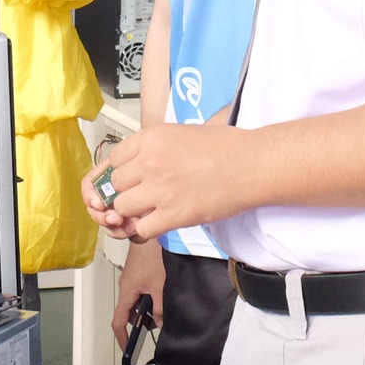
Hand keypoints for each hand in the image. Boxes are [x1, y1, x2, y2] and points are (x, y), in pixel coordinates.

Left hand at [80, 122, 251, 245]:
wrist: (250, 165)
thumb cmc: (226, 147)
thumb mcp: (181, 133)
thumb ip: (155, 146)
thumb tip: (138, 161)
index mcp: (150, 138)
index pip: (113, 159)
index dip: (119, 171)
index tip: (127, 178)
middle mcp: (149, 162)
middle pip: (114, 185)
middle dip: (124, 192)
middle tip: (139, 196)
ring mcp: (159, 190)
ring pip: (121, 208)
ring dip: (132, 213)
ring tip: (148, 210)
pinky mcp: (172, 214)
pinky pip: (141, 229)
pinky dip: (145, 230)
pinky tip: (156, 224)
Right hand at [110, 244, 166, 354]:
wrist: (150, 236)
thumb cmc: (152, 257)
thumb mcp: (160, 287)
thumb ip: (159, 308)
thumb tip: (159, 322)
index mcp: (126, 293)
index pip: (118, 321)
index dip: (121, 337)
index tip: (127, 348)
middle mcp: (125, 288)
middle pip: (128, 313)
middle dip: (140, 323)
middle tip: (155, 326)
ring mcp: (130, 281)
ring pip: (135, 302)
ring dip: (146, 309)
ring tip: (161, 309)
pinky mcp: (136, 275)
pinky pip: (139, 292)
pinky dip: (148, 298)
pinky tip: (161, 295)